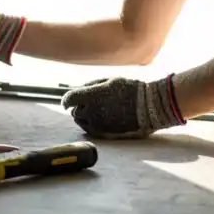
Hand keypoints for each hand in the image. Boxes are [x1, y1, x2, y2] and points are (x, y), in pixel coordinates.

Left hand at [60, 75, 184, 138]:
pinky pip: (89, 130)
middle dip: (78, 107)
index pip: (68, 99)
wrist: (147, 107)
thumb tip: (78, 91)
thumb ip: (91, 86)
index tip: (66, 101)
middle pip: (74, 111)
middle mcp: (91, 111)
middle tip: (88, 103)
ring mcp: (97, 123)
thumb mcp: (109, 81)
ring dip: (83, 116)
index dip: (66, 100)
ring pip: (81, 121)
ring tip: (96, 111)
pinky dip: (89, 124)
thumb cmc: (130, 90)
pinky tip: (99, 119)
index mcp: (91, 95)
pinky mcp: (104, 133)